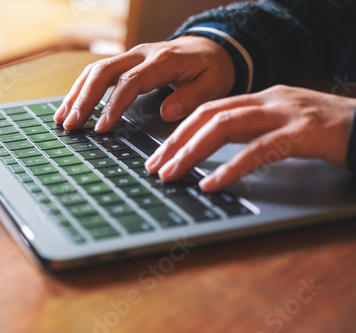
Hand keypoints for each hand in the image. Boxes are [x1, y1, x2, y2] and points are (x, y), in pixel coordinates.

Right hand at [54, 36, 234, 131]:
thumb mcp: (213, 83)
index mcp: (162, 60)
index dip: (113, 105)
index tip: (101, 127)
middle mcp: (141, 54)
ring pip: (95, 70)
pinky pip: (98, 72)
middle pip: (103, 72)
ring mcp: (131, 56)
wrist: (212, 47)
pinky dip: (82, 89)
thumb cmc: (212, 67)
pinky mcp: (126, 62)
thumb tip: (166, 112)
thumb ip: (192, 97)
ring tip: (62, 118)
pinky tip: (72, 105)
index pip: (130, 82)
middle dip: (84, 99)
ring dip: (76, 94)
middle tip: (71, 124)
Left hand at [145, 85, 355, 191]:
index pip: (207, 110)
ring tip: (172, 174)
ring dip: (193, 152)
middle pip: (208, 115)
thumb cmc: (322, 131)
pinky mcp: (302, 133)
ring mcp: (284, 114)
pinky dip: (231, 167)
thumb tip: (208, 152)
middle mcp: (266, 101)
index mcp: (257, 99)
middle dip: (176, 142)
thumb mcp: (277, 126)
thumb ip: (247, 133)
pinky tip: (212, 183)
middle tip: (154, 167)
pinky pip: (259, 150)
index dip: (178, 132)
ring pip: (226, 126)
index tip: (157, 155)